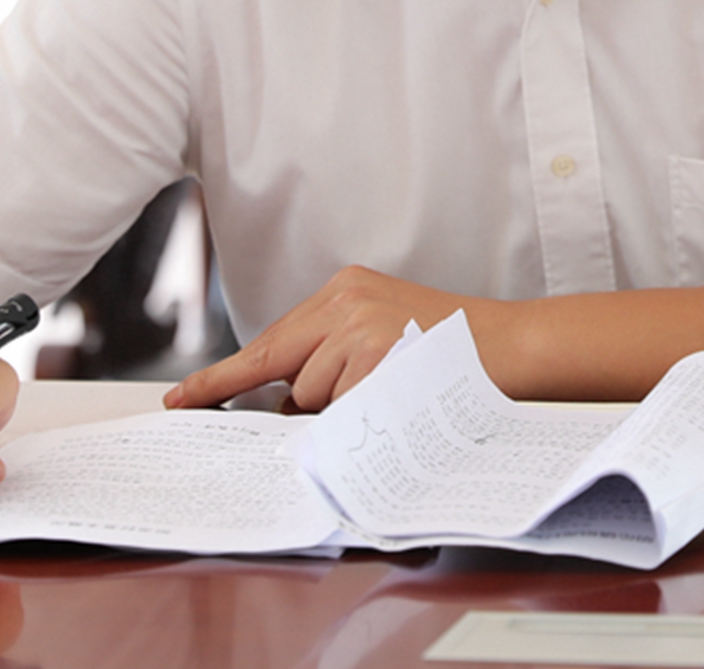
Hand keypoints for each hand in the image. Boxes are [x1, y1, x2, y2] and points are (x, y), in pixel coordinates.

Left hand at [165, 265, 476, 410]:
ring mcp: (358, 326)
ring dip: (341, 406)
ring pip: (309, 392)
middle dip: (295, 396)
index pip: (273, 338)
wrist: (519, 345)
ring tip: (396, 387)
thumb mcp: (388, 332)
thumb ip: (335, 355)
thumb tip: (286, 403)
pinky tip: (400, 394)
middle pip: (282, 364)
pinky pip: (339, 406)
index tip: (184, 398)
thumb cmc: (456, 350)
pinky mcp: (373, 354)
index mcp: (346, 290)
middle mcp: (345, 300)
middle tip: (312, 404)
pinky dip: (361, 414)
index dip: (225, 374)